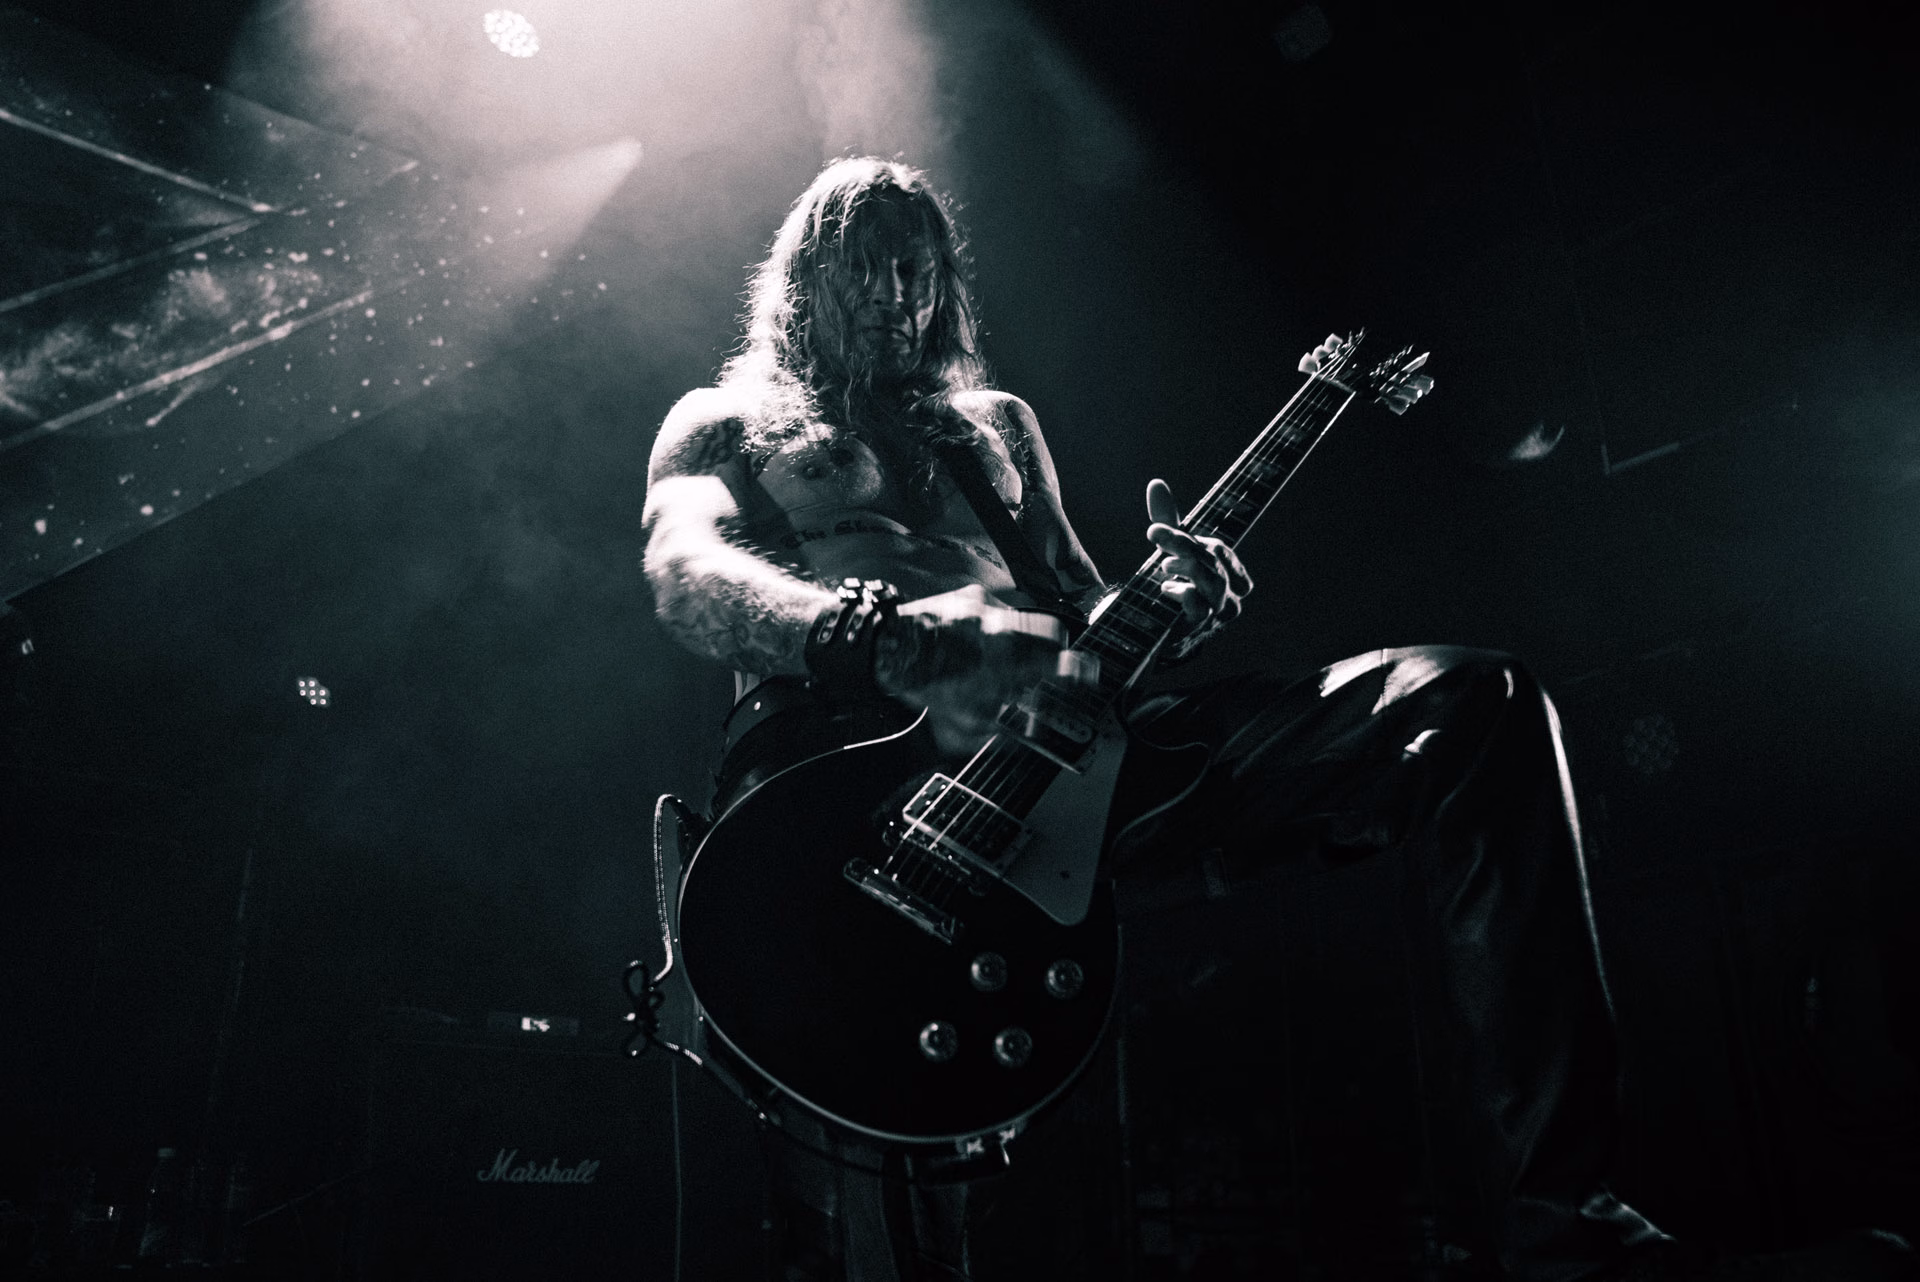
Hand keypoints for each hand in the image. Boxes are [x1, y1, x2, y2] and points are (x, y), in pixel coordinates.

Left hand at [875, 585, 1068, 753]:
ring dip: (1016, 641)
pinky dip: (989, 630)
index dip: (1080, 670)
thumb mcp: (962, 723)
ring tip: (992, 661)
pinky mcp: (969, 594)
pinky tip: (969, 646)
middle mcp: (1002, 626)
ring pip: (1021, 621)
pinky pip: (993, 612)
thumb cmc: (921, 683)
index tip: (1086, 675)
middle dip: (1054, 649)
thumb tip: (1017, 735)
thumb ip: (997, 730)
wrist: (884, 646)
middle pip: (1053, 630)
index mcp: (1007, 657)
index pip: (1061, 659)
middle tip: (1044, 665)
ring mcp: (986, 606)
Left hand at [1145, 478, 1252, 625]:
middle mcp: (1228, 593)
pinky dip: (1184, 595)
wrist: (1158, 626)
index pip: (1219, 551)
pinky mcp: (1196, 630)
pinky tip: (1167, 590)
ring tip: (1164, 564)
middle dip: (1184, 546)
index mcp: (1228, 570)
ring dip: (1188, 568)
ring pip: (1214, 586)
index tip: (1155, 531)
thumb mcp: (1171, 550)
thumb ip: (1167, 520)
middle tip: (1156, 536)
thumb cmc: (1173, 583)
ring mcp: (1215, 613)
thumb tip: (1156, 484)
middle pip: (1215, 564)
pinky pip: (1200, 610)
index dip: (1188, 539)